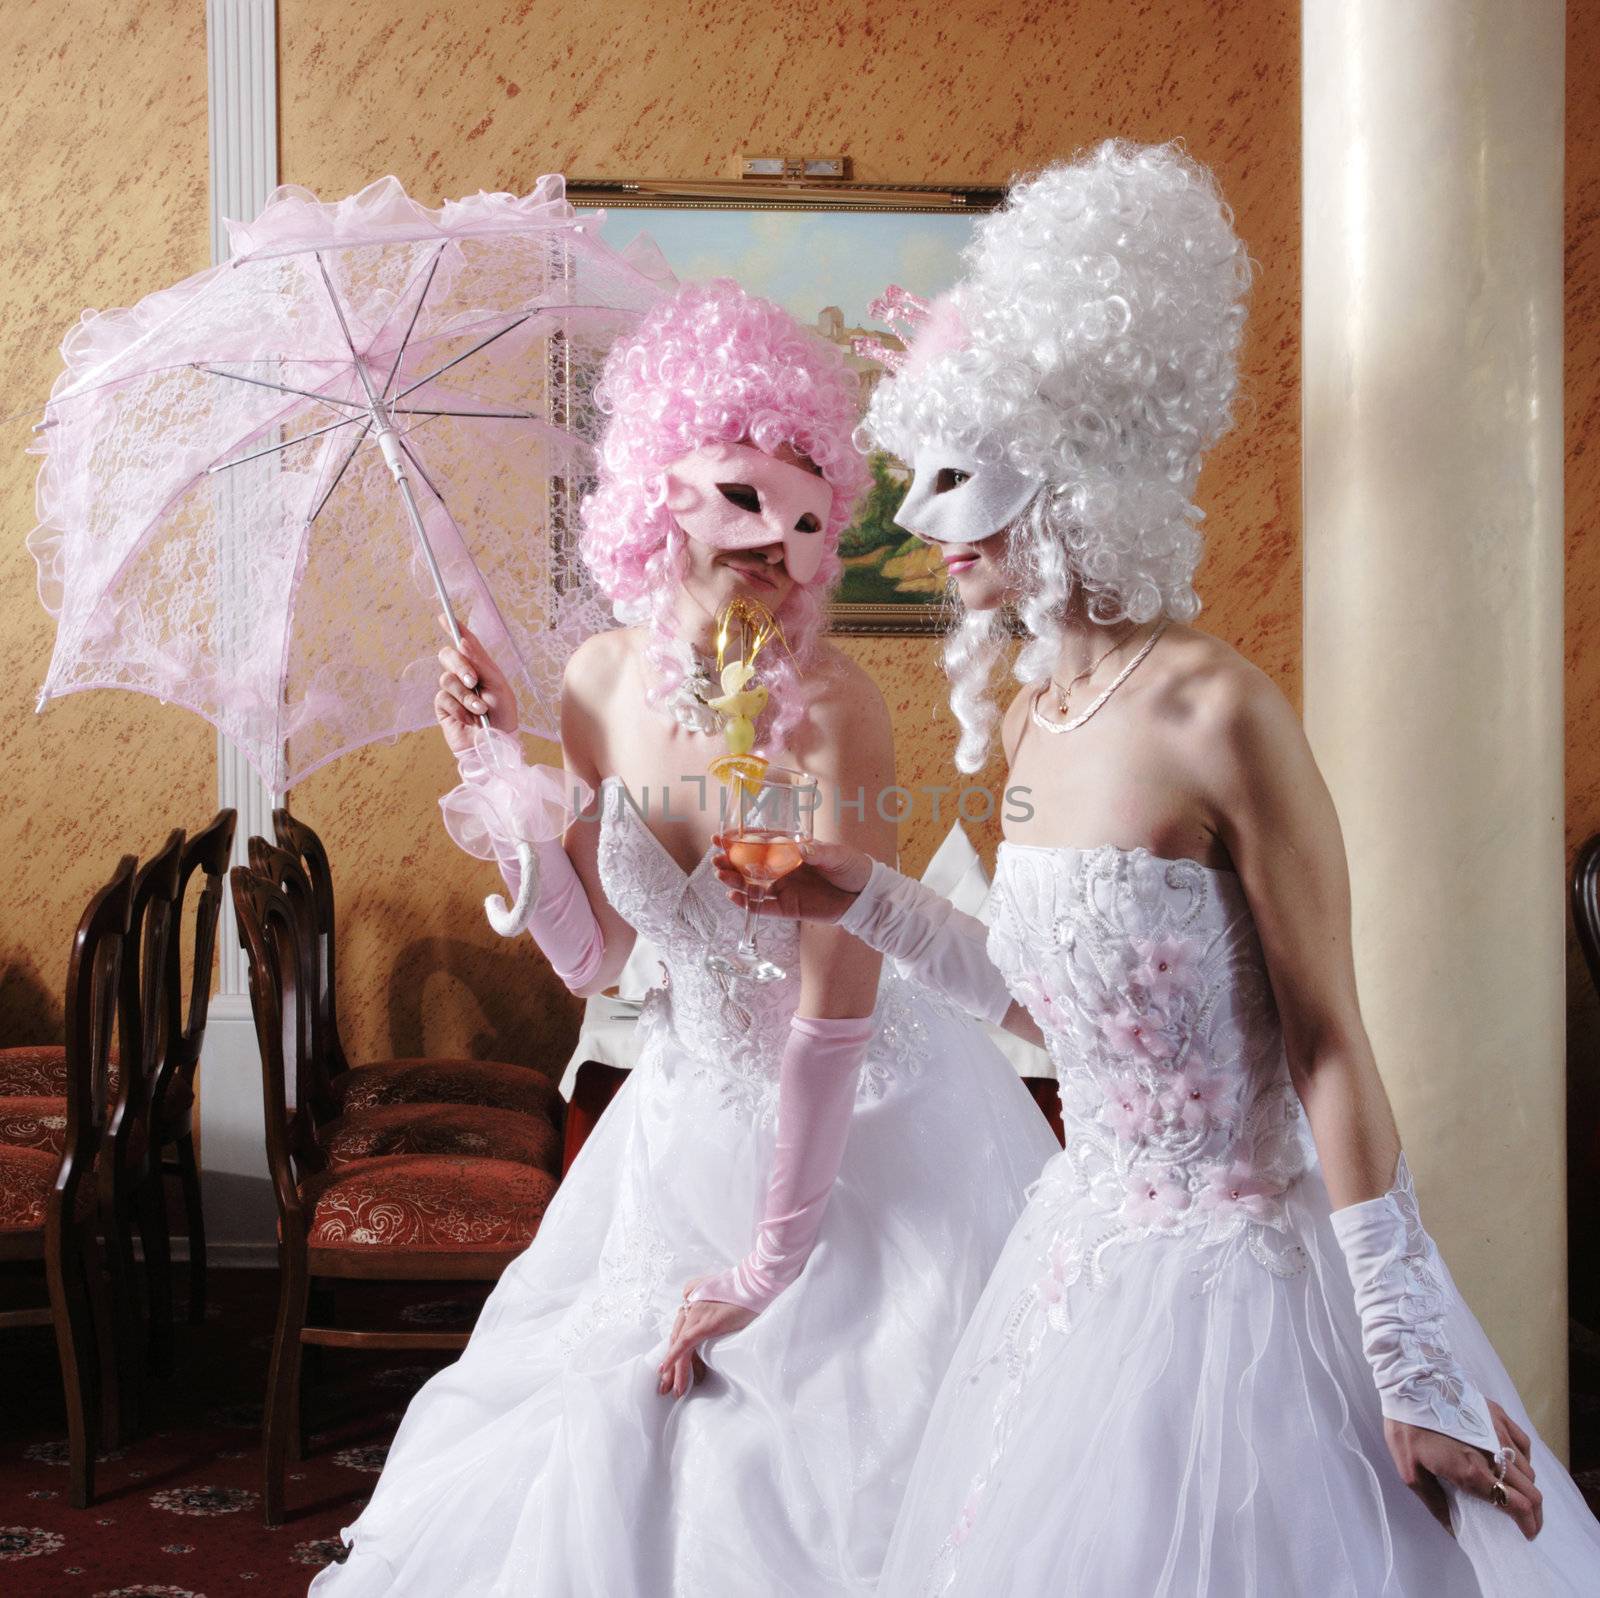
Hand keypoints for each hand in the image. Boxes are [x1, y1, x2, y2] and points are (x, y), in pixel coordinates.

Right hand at [435, 619, 517, 758]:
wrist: (497, 745)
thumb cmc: (503, 716)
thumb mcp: (499, 687)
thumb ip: (481, 664)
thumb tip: (462, 643)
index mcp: (480, 668)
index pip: (466, 644)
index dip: (455, 629)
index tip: (444, 617)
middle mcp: (464, 676)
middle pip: (449, 655)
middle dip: (460, 665)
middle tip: (473, 680)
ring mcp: (453, 692)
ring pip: (446, 678)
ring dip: (465, 695)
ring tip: (479, 710)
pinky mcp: (444, 708)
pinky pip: (442, 697)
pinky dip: (459, 707)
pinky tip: (469, 718)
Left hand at [657, 1283, 756, 1398]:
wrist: (759, 1284)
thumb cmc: (748, 1293)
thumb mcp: (726, 1298)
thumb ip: (714, 1308)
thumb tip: (711, 1330)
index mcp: (695, 1297)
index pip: (681, 1330)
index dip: (675, 1352)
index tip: (672, 1370)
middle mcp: (691, 1303)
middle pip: (676, 1338)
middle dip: (671, 1365)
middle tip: (666, 1386)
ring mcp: (697, 1311)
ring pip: (679, 1344)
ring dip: (675, 1369)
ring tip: (675, 1389)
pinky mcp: (706, 1322)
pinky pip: (685, 1343)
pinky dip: (674, 1357)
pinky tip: (666, 1370)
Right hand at [710, 838, 873, 924]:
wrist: (864, 896)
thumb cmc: (851, 867)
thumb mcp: (835, 854)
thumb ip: (815, 851)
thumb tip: (798, 848)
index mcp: (790, 848)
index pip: (760, 841)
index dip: (740, 838)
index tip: (722, 835)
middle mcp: (782, 867)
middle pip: (749, 863)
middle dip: (730, 860)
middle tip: (715, 857)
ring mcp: (782, 888)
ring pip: (751, 884)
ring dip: (733, 879)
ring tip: (720, 873)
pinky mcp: (786, 908)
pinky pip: (762, 907)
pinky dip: (746, 903)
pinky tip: (733, 896)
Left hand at [1385, 1400, 1540, 1538]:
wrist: (1409, 1380)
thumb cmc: (1406, 1426)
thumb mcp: (1410, 1471)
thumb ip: (1436, 1504)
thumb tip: (1455, 1531)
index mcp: (1472, 1471)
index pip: (1516, 1505)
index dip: (1528, 1525)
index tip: (1527, 1535)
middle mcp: (1492, 1453)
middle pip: (1531, 1491)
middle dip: (1534, 1513)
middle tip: (1526, 1522)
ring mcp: (1498, 1431)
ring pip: (1529, 1469)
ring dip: (1528, 1487)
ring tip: (1517, 1495)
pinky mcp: (1497, 1413)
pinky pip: (1524, 1444)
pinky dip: (1525, 1460)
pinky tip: (1513, 1464)